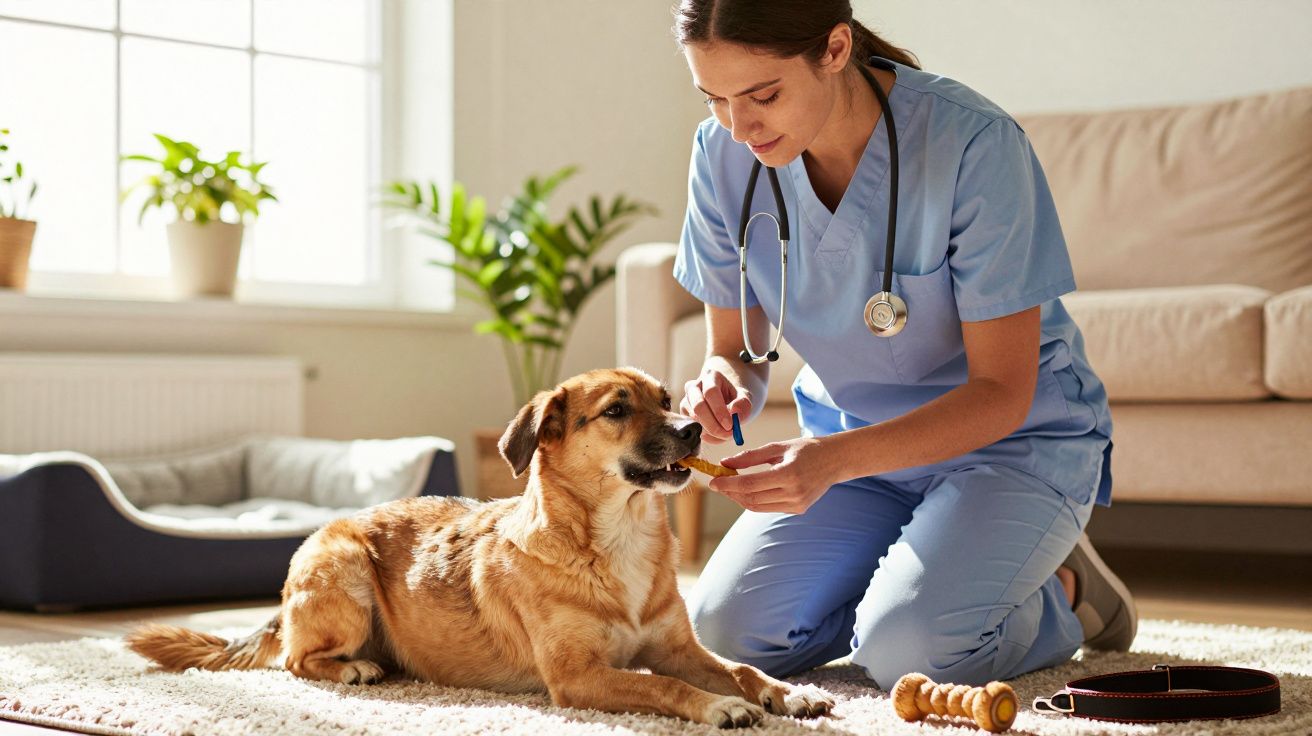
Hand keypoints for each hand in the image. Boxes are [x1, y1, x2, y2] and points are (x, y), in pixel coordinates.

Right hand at [681, 368, 752, 444]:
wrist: (725, 403)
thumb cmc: (734, 400)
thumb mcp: (744, 399)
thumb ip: (743, 404)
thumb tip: (734, 412)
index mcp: (710, 377)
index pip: (711, 392)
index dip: (719, 410)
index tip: (730, 425)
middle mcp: (694, 386)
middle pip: (698, 406)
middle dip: (713, 424)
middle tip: (727, 434)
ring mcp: (686, 400)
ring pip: (693, 418)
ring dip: (711, 431)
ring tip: (725, 434)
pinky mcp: (683, 414)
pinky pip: (691, 428)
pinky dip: (705, 436)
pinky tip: (716, 435)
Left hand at [708, 437, 843, 513]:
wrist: (835, 461)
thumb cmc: (806, 449)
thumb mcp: (777, 447)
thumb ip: (750, 456)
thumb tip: (725, 463)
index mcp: (788, 474)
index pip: (749, 485)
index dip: (728, 485)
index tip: (713, 481)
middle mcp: (793, 493)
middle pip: (751, 499)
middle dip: (730, 492)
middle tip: (718, 483)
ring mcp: (797, 504)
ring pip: (757, 506)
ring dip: (740, 498)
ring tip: (731, 486)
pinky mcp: (798, 509)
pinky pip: (768, 508)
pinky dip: (755, 500)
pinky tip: (749, 490)